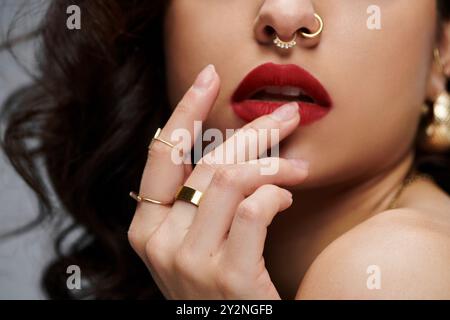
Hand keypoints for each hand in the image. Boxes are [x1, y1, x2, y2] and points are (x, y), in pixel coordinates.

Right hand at [128, 64, 308, 298]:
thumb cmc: (217, 284)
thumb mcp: (193, 240)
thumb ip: (197, 198)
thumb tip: (229, 142)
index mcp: (147, 228)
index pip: (161, 154)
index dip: (185, 111)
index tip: (209, 77)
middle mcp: (160, 243)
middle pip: (208, 162)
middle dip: (254, 130)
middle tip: (287, 114)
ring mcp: (191, 262)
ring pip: (232, 179)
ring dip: (274, 163)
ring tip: (299, 164)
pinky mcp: (229, 279)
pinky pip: (255, 210)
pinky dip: (276, 192)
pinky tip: (287, 196)